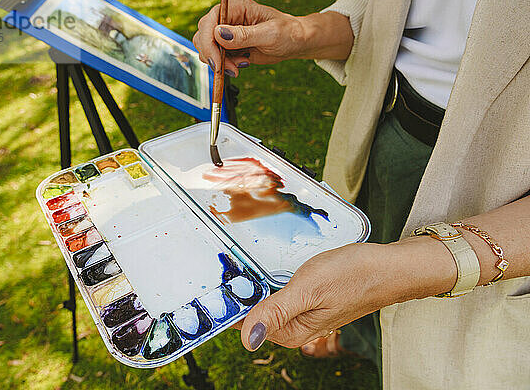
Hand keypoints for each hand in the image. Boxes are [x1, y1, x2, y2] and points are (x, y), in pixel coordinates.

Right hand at [192, 0, 306, 76]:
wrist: (294, 43)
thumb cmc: (287, 33)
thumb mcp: (269, 35)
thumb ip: (244, 35)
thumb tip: (219, 34)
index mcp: (236, 7)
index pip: (210, 21)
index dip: (209, 42)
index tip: (217, 62)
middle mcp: (228, 17)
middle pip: (203, 35)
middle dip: (213, 55)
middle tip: (231, 69)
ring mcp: (227, 32)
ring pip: (206, 48)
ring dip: (219, 62)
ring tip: (239, 66)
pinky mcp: (229, 46)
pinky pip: (216, 57)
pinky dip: (224, 66)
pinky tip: (241, 65)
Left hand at [236, 239, 456, 350]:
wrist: (389, 266)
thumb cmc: (353, 276)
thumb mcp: (308, 290)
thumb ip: (276, 312)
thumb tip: (247, 340)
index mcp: (293, 331)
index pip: (247, 325)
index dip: (232, 305)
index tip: (218, 286)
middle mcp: (297, 326)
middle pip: (256, 314)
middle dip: (242, 294)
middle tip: (228, 270)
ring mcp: (305, 312)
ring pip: (269, 303)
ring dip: (257, 287)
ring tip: (244, 268)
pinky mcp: (312, 300)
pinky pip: (283, 295)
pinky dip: (273, 283)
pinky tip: (271, 271)